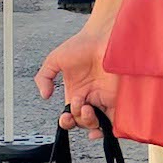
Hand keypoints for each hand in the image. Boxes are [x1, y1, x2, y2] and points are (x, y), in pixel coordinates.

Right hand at [35, 23, 119, 138]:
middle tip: (81, 106)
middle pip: (84, 122)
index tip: (65, 117)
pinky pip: (117, 118)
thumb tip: (45, 96)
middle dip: (79, 121)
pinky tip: (103, 127)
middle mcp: (91, 98)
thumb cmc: (81, 44)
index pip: (71, 116)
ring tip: (89, 109)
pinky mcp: (119, 97)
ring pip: (98, 122)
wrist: (102, 35)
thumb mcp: (54, 60)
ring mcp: (105, 98)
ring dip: (91, 123)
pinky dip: (110, 127)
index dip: (67, 122)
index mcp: (76, 93)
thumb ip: (44, 77)